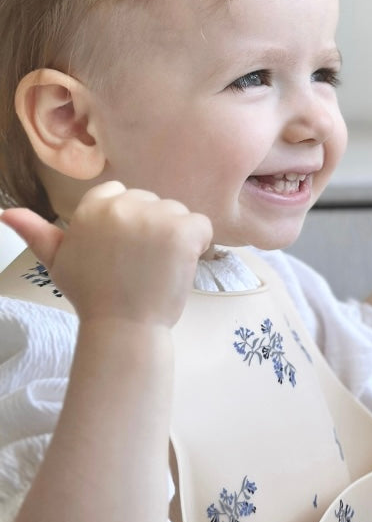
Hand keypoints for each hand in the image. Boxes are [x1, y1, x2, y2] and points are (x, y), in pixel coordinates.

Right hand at [1, 181, 212, 327]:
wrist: (123, 327)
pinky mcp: (181, 231)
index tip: (123, 250)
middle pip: (152, 203)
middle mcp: (122, 206)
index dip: (128, 222)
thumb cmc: (93, 296)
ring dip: (176, 237)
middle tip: (140, 264)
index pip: (119, 193)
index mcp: (91, 207)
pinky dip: (199, 245)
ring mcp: (153, 217)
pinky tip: (180, 265)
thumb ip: (37, 233)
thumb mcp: (57, 262)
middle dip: (152, 229)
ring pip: (178, 213)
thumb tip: (6, 212)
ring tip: (157, 267)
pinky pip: (202, 226)